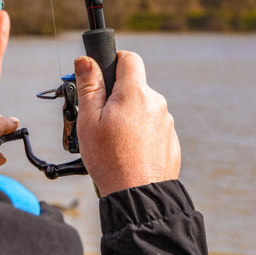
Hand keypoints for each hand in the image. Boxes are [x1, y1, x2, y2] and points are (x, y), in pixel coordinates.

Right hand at [74, 51, 180, 196]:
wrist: (139, 196)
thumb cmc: (110, 159)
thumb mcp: (89, 120)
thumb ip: (89, 86)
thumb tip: (85, 60)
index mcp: (135, 93)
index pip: (129, 58)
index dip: (113, 61)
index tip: (101, 76)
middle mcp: (156, 103)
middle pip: (133, 86)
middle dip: (116, 96)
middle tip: (99, 119)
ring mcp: (165, 122)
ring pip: (142, 108)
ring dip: (127, 117)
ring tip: (113, 142)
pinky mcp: (170, 140)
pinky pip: (151, 127)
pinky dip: (139, 134)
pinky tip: (128, 152)